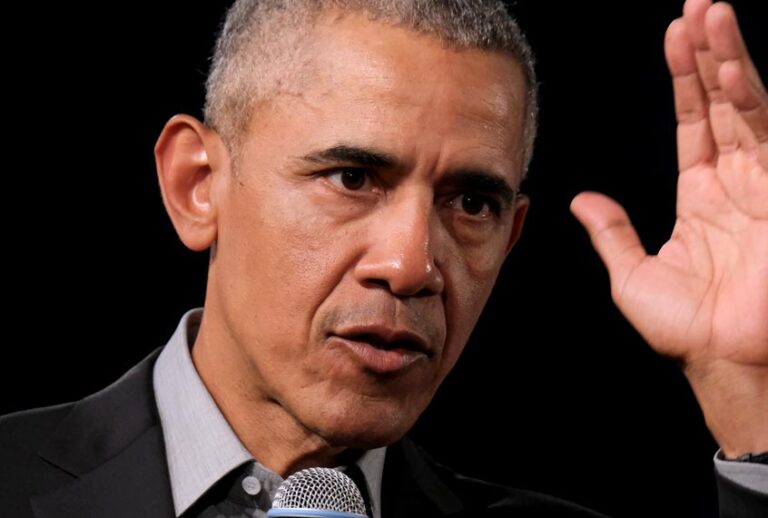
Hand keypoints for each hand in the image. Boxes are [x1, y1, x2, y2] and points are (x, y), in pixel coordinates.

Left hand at [570, 0, 766, 457]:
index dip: (685, 83)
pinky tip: (729, 65)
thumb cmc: (686, 327)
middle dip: (709, 56)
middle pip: (722, 105)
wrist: (723, 357)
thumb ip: (612, 232)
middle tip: (697, 8)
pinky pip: (764, 134)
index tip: (674, 40)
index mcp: (702, 198)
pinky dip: (747, 96)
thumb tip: (581, 202)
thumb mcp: (632, 274)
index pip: (694, 125)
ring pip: (747, 107)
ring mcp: (762, 183)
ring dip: (729, 59)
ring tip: (710, 14)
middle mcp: (735, 183)